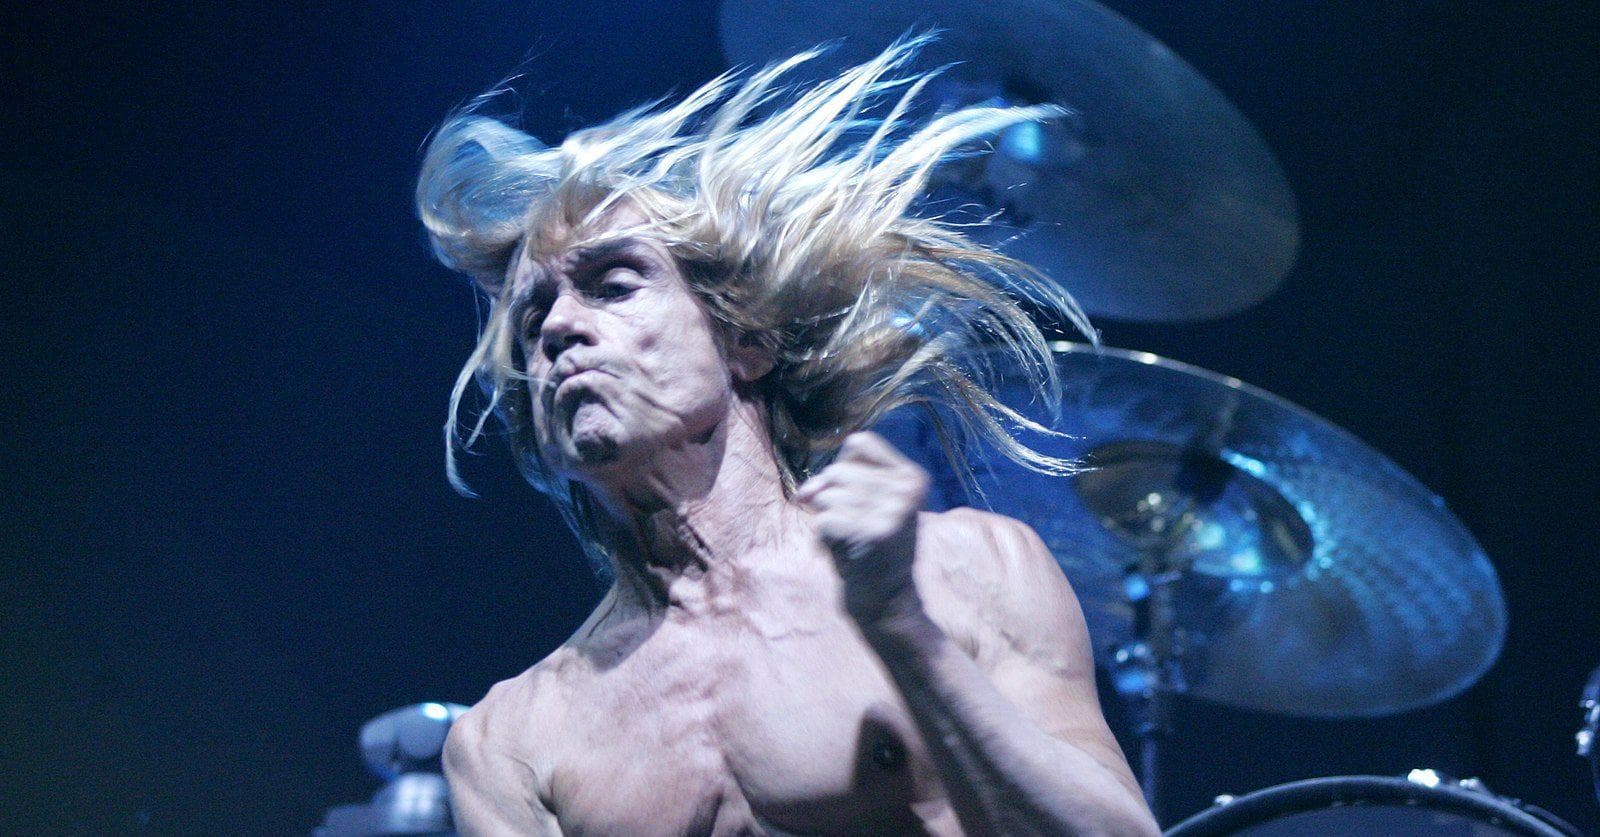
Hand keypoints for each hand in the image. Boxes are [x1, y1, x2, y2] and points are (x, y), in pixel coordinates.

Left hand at [796, 432, 930, 626]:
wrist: (888, 603)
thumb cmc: (873, 549)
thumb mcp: (874, 504)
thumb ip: (844, 482)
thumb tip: (807, 492)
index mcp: (912, 477)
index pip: (860, 442)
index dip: (842, 465)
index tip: (849, 493)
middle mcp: (906, 490)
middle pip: (838, 470)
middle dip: (830, 498)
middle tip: (852, 527)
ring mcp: (890, 512)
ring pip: (826, 496)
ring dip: (829, 521)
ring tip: (852, 541)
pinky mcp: (869, 533)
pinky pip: (823, 521)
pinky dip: (824, 539)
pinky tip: (846, 554)